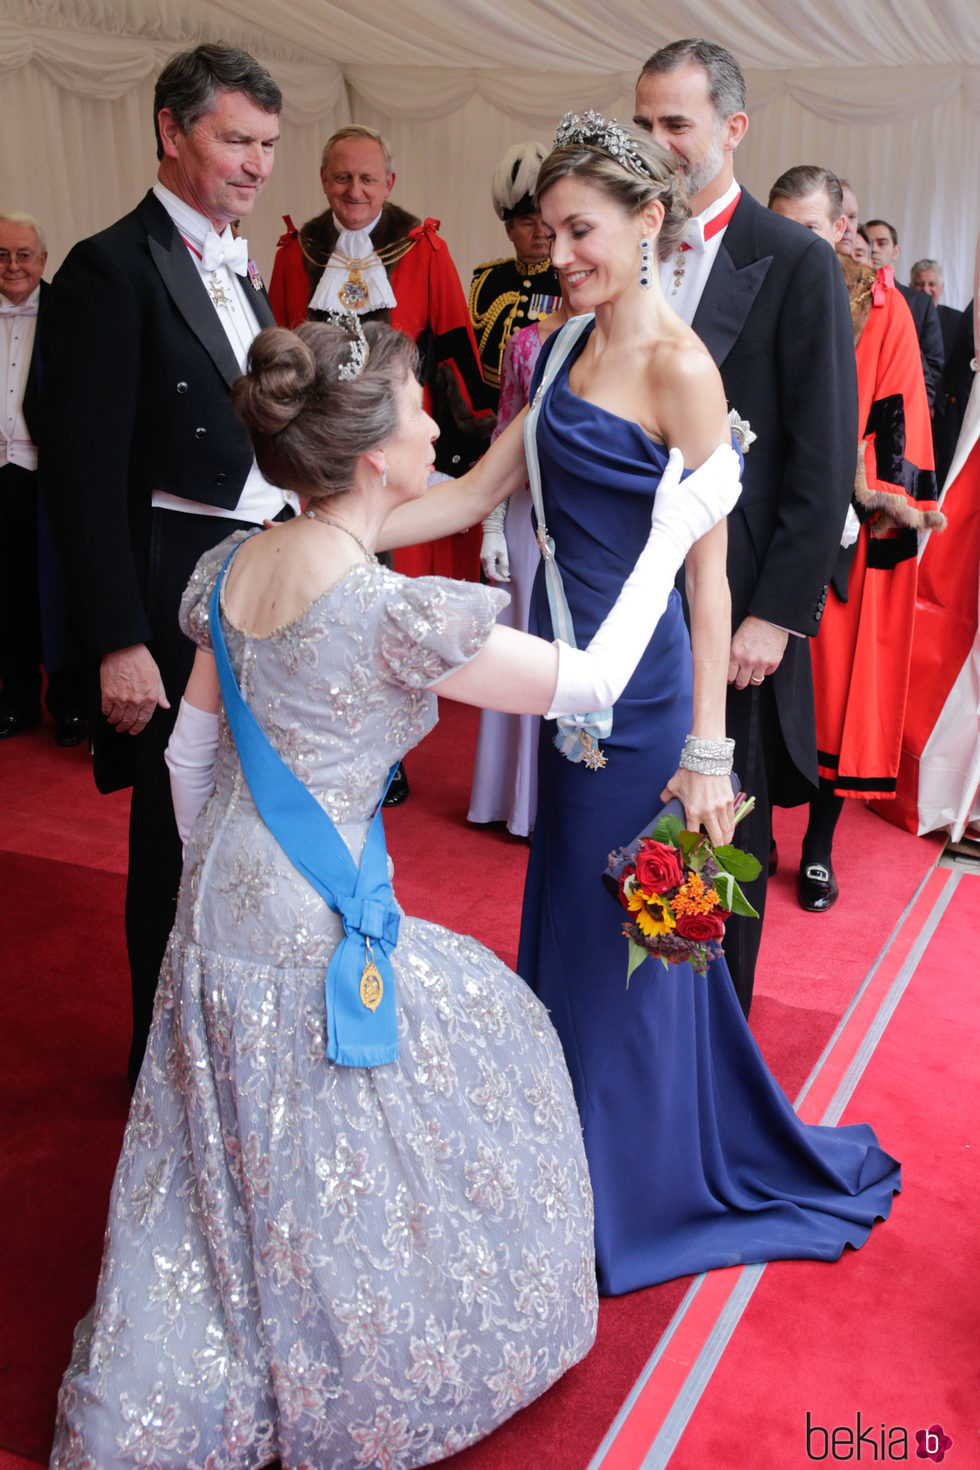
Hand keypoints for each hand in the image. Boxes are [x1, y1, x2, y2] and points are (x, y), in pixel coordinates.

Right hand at [100, 644, 169, 734]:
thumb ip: (160, 694)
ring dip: (115, 722)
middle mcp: (135, 701)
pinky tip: (107, 713)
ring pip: (116, 718)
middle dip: (125, 727)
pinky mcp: (107, 694)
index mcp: (149, 698)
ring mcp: (121, 699)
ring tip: (114, 722)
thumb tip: (165, 705)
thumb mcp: (156, 676)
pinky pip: (106, 709)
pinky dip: (106, 713)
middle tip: (122, 729)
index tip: (134, 731)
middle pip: (129, 721)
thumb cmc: (140, 660)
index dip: (138, 728)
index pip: (144, 719)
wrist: (124, 650)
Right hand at [480, 527, 509, 581]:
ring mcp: (482, 558)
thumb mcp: (503, 553)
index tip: (507, 578)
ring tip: (504, 572)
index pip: (492, 574)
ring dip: (495, 573)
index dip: (500, 578)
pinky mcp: (484, 556)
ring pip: (488, 571)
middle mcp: (483, 560)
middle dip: (497, 577)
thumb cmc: (498, 540)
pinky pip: (488, 566)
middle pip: (489, 574)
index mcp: (487, 559)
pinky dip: (493, 569)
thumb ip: (504, 565)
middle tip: (506, 577)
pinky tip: (500, 567)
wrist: (492, 530)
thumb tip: (505, 574)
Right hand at [651, 445, 741, 559]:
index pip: (715, 463)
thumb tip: (676, 451)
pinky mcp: (719, 514)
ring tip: (734, 465)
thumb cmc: (665, 514)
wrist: (672, 538)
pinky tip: (737, 484)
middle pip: (726, 471)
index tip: (724, 447)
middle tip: (731, 453)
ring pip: (731, 483)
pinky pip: (732, 499)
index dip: (722, 453)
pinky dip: (736, 489)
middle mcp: (709, 492)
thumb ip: (673, 468)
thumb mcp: (664, 489)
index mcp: (696, 483)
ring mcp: (716, 504)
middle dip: (729, 460)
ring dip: (734, 472)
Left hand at [661, 768, 734, 846]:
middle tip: (713, 850)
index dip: (694, 845)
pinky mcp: (729, 801)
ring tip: (723, 844)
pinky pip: (732, 820)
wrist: (705, 759)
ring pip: (726, 831)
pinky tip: (729, 832)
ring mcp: (721, 808)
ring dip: (725, 840)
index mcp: (692, 812)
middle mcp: (708, 813)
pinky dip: (731, 828)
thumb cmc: (689, 772)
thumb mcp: (673, 785)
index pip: (694, 835)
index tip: (694, 849)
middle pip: (715, 838)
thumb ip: (666, 796)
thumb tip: (664, 801)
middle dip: (715, 847)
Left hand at [728, 616, 788, 689]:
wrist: (770, 618)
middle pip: (741, 683)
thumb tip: (727, 667)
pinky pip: (767, 674)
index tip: (730, 679)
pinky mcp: (774, 662)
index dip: (729, 679)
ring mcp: (761, 662)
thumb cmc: (752, 625)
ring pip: (755, 682)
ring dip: (752, 679)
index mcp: (735, 654)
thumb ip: (732, 653)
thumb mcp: (736, 638)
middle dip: (739, 683)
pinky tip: (762, 664)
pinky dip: (764, 671)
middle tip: (740, 681)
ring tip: (751, 674)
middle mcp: (748, 660)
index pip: (729, 677)